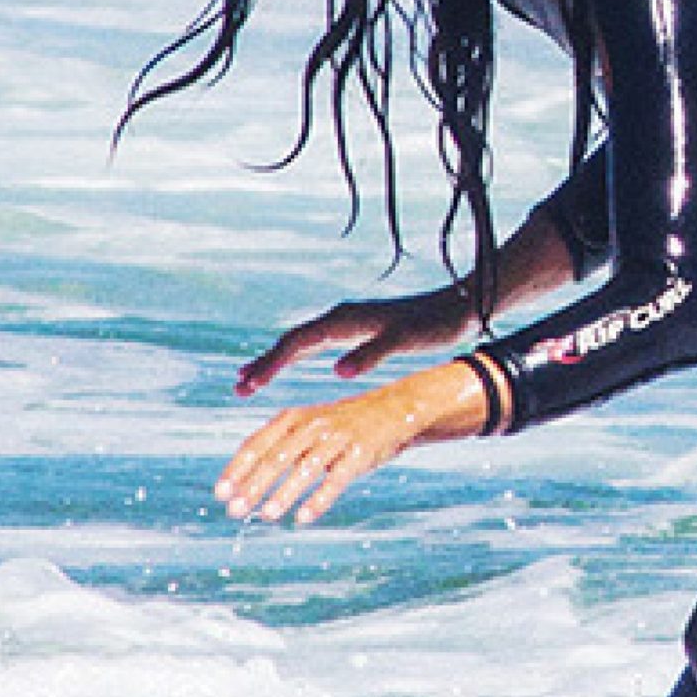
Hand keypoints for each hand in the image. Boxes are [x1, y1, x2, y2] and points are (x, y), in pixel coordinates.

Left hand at [217, 360, 489, 526]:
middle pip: (276, 458)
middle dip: (253, 487)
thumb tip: (241, 483)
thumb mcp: (308, 426)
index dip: (237, 470)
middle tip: (235, 512)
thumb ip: (279, 447)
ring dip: (282, 494)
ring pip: (304, 469)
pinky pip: (336, 479)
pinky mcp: (360, 453)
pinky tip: (303, 518)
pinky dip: (318, 499)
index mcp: (293, 417)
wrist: (395, 410)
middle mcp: (312, 424)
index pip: (256, 444)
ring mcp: (337, 438)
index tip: (220, 494)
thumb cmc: (342, 425)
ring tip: (265, 516)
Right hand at [236, 284, 475, 397]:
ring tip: (249, 380)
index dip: (273, 363)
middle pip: (292, 340)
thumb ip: (372, 354)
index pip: (298, 342)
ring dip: (276, 360)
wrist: (457, 307)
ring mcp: (347, 322)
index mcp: (345, 320)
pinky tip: (290, 365)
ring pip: (301, 341)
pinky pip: (315, 343)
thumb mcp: (404, 341)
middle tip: (239, 389)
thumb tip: (337, 371)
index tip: (250, 385)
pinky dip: (295, 355)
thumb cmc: (433, 325)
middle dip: (265, 363)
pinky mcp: (356, 328)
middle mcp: (341, 317)